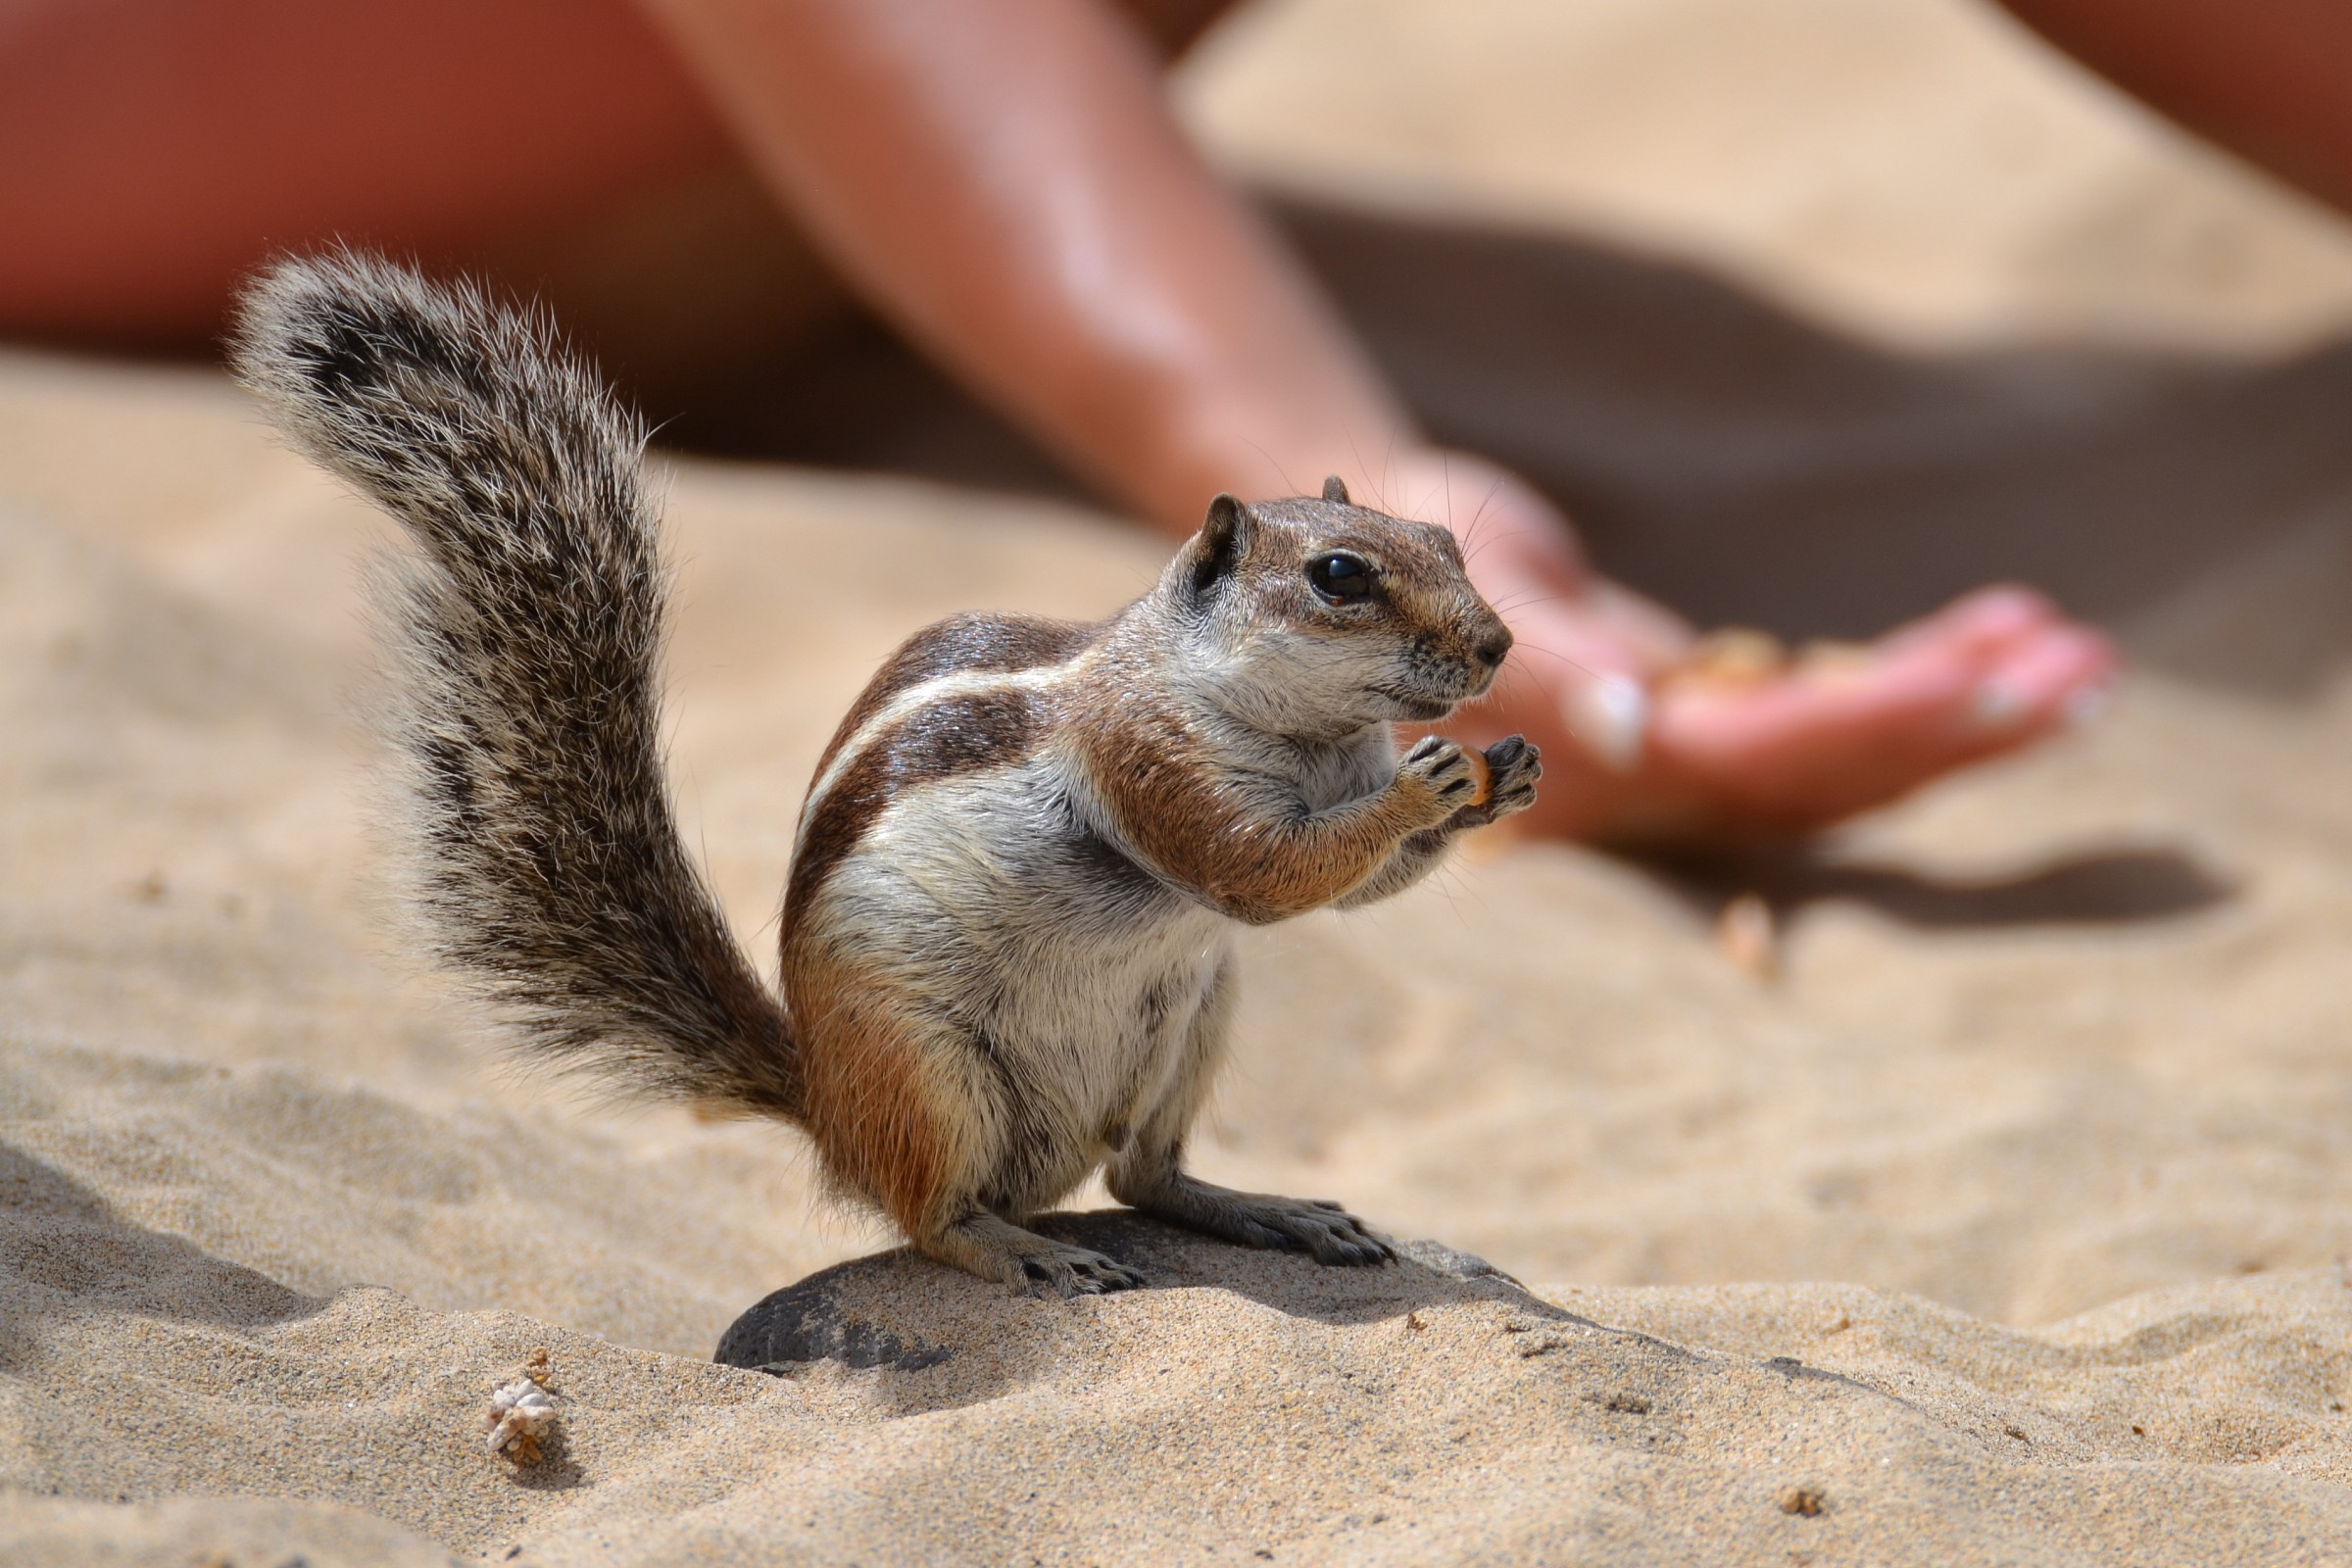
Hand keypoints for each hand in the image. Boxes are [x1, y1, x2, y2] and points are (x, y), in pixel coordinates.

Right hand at [1381, 450, 2115, 842]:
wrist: (1360, 580)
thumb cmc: (1386, 574)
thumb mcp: (1451, 594)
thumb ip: (1541, 664)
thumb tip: (1639, 725)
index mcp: (1599, 764)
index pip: (1760, 752)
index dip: (1873, 721)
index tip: (1987, 679)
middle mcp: (1655, 785)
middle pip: (1829, 774)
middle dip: (1958, 727)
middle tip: (2088, 674)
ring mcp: (1685, 762)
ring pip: (1844, 760)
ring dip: (1964, 717)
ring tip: (2085, 665)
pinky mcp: (1707, 722)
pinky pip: (1824, 722)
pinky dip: (1911, 685)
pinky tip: (1995, 640)